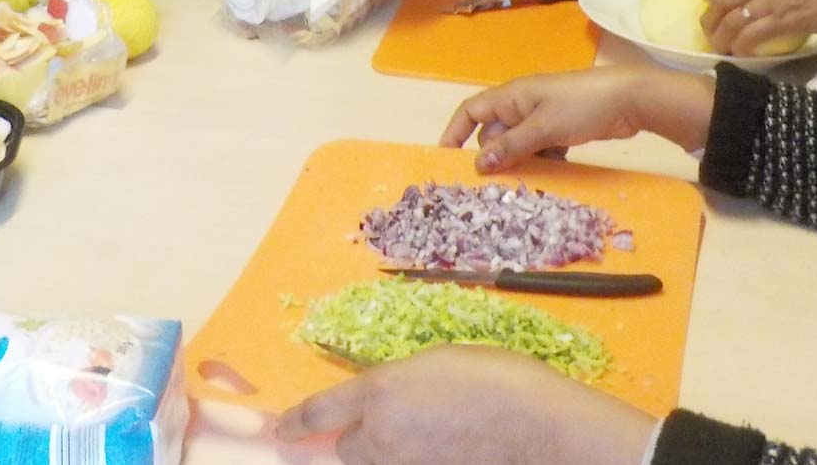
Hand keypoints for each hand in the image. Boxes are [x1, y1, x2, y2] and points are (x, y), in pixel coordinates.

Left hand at [275, 346, 650, 464]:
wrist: (533, 423)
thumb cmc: (491, 378)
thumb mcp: (434, 363)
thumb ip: (396, 382)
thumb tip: (380, 396)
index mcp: (380, 390)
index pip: (320, 412)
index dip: (296, 423)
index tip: (283, 431)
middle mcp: (382, 432)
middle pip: (346, 448)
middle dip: (355, 438)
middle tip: (381, 424)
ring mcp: (404, 464)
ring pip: (372, 463)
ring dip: (380, 452)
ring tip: (416, 432)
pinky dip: (408, 460)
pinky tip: (436, 446)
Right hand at [440, 64, 714, 171]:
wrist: (629, 99)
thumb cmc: (581, 105)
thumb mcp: (543, 127)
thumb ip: (511, 146)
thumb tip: (478, 165)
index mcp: (511, 97)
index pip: (471, 112)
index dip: (455, 132)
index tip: (446, 159)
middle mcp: (521, 106)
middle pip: (494, 134)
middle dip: (493, 157)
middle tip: (495, 186)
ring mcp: (542, 117)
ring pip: (518, 145)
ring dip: (520, 163)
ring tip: (523, 186)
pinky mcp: (560, 129)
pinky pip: (540, 149)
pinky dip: (542, 161)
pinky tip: (552, 174)